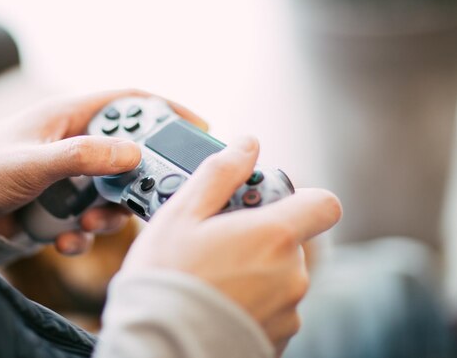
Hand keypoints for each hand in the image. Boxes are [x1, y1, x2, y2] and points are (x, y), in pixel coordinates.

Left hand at [0, 89, 205, 254]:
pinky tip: (63, 242)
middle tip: (148, 197)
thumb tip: (133, 154)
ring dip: (107, 215)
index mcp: (69, 116)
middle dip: (138, 179)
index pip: (128, 102)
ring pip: (113, 194)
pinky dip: (83, 236)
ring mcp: (72, 177)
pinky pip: (90, 221)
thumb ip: (81, 156)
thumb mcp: (32, 161)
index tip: (196, 124)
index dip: (164, 107)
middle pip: (129, 154)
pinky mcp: (64, 206)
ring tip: (85, 227)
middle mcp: (76, 143)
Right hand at [121, 136, 341, 354]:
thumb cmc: (167, 277)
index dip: (303, 199)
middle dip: (262, 238)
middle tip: (218, 244)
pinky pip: (274, 309)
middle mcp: (291, 274)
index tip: (271, 204)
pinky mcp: (278, 340)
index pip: (323, 204)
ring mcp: (288, 311)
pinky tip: (219, 304)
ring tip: (213, 279)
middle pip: (292, 242)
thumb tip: (247, 144)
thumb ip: (221, 173)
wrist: (159, 346)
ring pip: (281, 277)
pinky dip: (253, 303)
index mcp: (274, 236)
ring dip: (256, 272)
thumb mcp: (183, 213)